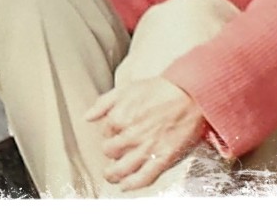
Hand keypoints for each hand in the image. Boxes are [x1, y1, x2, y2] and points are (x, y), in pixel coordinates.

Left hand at [86, 77, 207, 190]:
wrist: (188, 95)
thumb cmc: (158, 90)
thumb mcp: (124, 89)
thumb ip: (103, 103)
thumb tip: (87, 117)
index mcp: (119, 118)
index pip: (105, 133)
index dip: (109, 134)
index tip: (115, 134)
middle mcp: (130, 135)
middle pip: (110, 152)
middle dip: (110, 153)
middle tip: (113, 154)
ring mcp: (146, 148)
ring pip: (122, 168)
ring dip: (113, 175)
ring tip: (111, 177)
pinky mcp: (163, 158)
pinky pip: (144, 177)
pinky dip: (133, 184)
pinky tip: (126, 186)